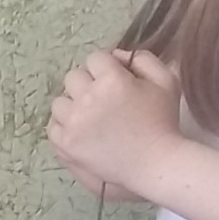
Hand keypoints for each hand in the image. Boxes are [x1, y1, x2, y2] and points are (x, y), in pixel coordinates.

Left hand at [48, 49, 187, 201]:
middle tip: (104, 100)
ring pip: (60, 102)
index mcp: (111, 80)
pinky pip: (52, 126)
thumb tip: (116, 55)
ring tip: (91, 118)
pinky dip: (64, 127)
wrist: (155, 164)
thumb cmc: (163, 122)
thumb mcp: (165, 81)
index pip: (95, 58)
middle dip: (88, 84)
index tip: (116, 80)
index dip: (106, 67)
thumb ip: (142, 60)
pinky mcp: (65, 144)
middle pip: (73, 77)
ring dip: (74, 106)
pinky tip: (80, 131)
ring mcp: (73, 123)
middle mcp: (87, 98)